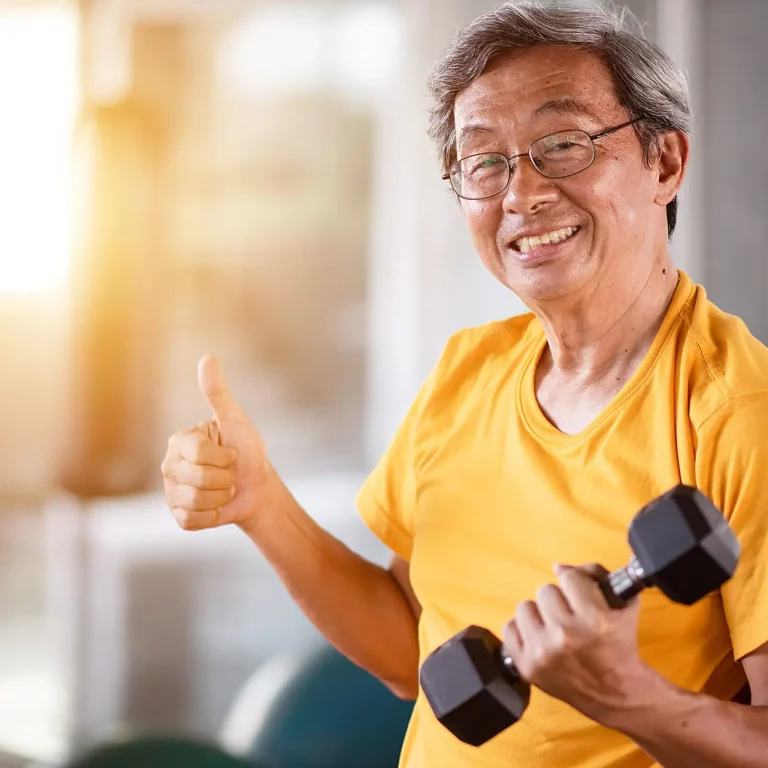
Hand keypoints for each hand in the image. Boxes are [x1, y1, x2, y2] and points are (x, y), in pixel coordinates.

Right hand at [161, 355, 269, 529]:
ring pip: (196, 501)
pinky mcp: (177, 515)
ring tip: (225, 488)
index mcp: (179, 441)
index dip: (224, 457)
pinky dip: (214, 514)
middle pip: (198, 478)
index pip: (199, 453)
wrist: (256, 487)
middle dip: (226, 478)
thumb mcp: (236, 420)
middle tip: (229, 473)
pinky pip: (193, 519)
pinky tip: (217, 505)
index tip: (231, 452)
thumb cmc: (246, 450)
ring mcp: (171, 491)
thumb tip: (207, 358)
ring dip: (222, 496)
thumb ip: (218, 393)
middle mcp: (169, 465)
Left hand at [501, 563, 649, 722]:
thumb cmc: (618, 645)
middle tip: (571, 616)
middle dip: (559, 601)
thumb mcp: (622, 605)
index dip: (577, 585)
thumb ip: (595, 575)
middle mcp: (566, 636)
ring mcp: (543, 653)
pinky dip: (523, 632)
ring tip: (554, 628)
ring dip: (539, 615)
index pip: (569, 577)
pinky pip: (509, 628)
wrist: (615, 693)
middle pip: (545, 591)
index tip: (582, 596)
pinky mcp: (526, 666)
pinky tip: (540, 639)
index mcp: (594, 620)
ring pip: (525, 607)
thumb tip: (558, 568)